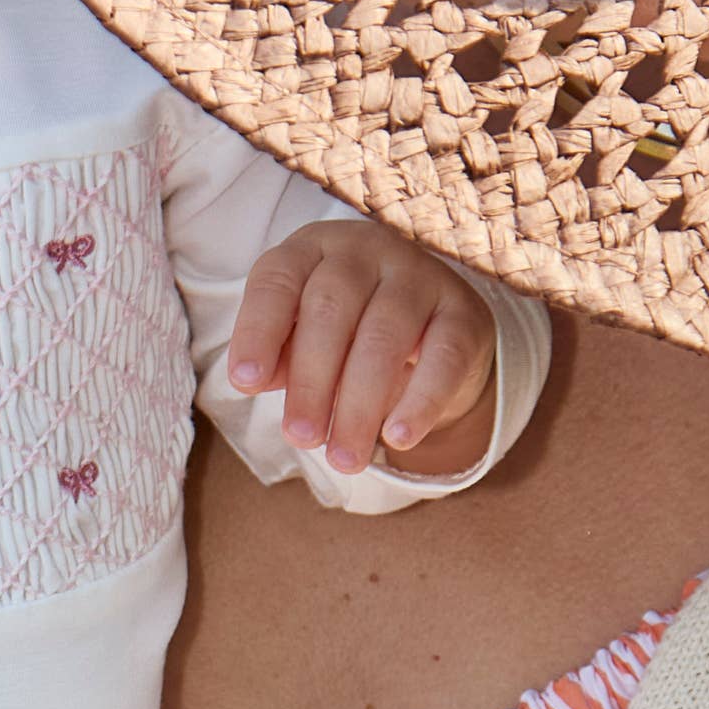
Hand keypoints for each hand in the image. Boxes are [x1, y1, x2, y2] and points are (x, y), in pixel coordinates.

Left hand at [227, 218, 497, 480]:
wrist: (429, 330)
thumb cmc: (343, 336)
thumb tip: (252, 379)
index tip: (245, 382)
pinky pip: (444, 355)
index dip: (259, 329)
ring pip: (385, 335)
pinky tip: (399, 438)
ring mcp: (418, 275)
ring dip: (360, 403)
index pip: (278, 279)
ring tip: (343, 458)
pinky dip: (421, 401)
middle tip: (301, 438)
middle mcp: (365, 250)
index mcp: (313, 250)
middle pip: (331, 308)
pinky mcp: (462, 311)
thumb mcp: (300, 339)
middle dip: (311, 380)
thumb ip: (277, 356)